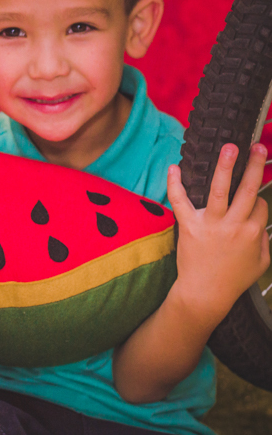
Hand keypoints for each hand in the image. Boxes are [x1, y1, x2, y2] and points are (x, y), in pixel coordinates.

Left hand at [168, 143, 270, 324]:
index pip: (258, 203)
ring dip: (225, 167)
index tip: (250, 199)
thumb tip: (261, 221)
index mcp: (254, 232)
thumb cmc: (234, 279)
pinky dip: (175, 184)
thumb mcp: (262, 262)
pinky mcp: (189, 226)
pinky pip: (180, 202)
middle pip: (247, 190)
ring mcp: (211, 225)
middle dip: (254, 166)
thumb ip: (265, 239)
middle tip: (257, 145)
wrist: (205, 293)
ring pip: (219, 191)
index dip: (255, 199)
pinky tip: (174, 167)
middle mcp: (234, 226)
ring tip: (229, 147)